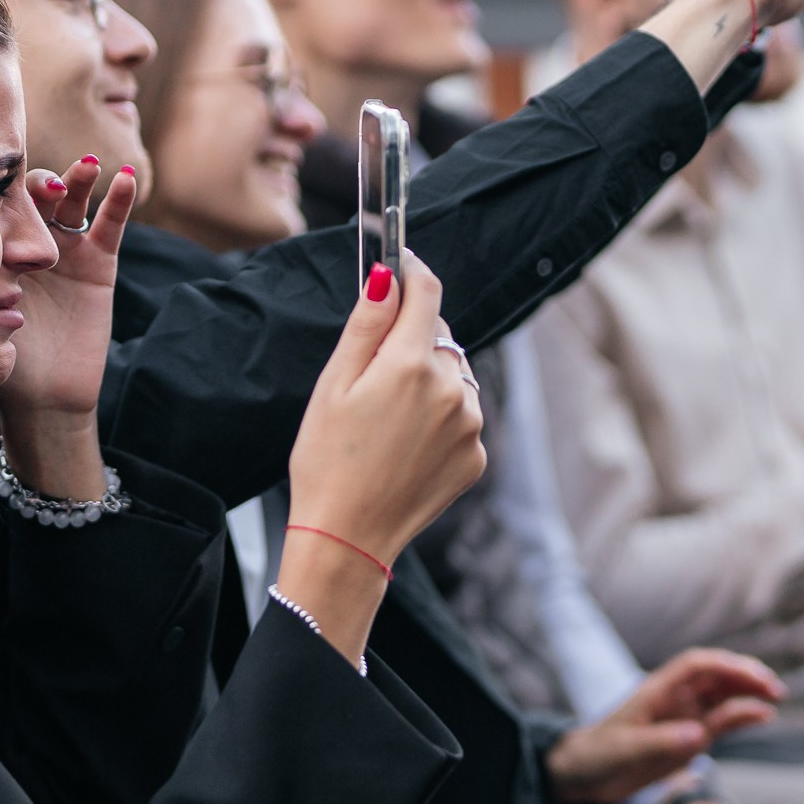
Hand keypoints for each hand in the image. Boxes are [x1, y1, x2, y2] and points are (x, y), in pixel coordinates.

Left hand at [0, 157, 137, 496]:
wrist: (44, 397)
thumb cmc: (2, 357)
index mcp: (1, 250)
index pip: (1, 205)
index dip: (1, 188)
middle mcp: (33, 244)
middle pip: (38, 195)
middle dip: (40, 182)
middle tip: (40, 185)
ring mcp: (68, 250)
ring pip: (73, 202)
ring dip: (79, 178)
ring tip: (87, 166)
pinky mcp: (100, 264)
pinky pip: (110, 226)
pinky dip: (119, 200)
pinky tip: (124, 177)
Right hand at [277, 253, 485, 663]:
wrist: (348, 539)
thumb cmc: (327, 462)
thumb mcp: (333, 385)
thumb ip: (366, 326)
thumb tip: (387, 277)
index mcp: (411, 365)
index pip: (426, 293)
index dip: (411, 272)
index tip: (400, 265)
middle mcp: (452, 390)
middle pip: (438, 336)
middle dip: (410, 342)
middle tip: (371, 379)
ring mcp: (470, 425)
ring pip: (452, 377)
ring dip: (428, 382)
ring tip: (387, 422)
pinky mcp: (476, 456)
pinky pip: (460, 417)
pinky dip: (439, 420)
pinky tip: (405, 446)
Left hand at [546, 650, 783, 803]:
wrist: (582, 776)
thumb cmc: (597, 755)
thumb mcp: (624, 751)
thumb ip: (660, 742)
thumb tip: (698, 735)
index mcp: (657, 690)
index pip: (696, 666)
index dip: (725, 665)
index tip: (751, 676)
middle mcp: (676, 698)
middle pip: (717, 676)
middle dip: (746, 676)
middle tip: (774, 689)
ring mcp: (685, 717)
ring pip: (724, 696)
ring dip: (750, 693)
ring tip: (776, 698)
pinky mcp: (691, 737)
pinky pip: (723, 722)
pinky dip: (743, 717)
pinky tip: (764, 717)